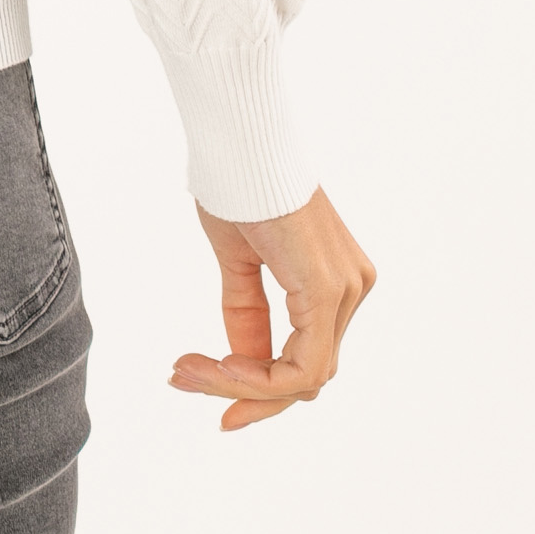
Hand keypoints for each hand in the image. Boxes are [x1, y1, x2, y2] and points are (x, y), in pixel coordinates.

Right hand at [170, 185, 375, 429]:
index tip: (197, 379)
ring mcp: (347, 292)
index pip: (304, 357)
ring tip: (185, 370)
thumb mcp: (239, 259)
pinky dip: (260, 378)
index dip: (255, 386)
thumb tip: (240, 362)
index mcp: (334, 280)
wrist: (239, 141)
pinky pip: (303, 365)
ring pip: (302, 377)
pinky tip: (219, 368)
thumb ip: (248, 311)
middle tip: (182, 381)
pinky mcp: (329, 293)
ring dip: (238, 384)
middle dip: (243, 391)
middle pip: (305, 375)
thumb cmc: (236, 183)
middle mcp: (352, 289)